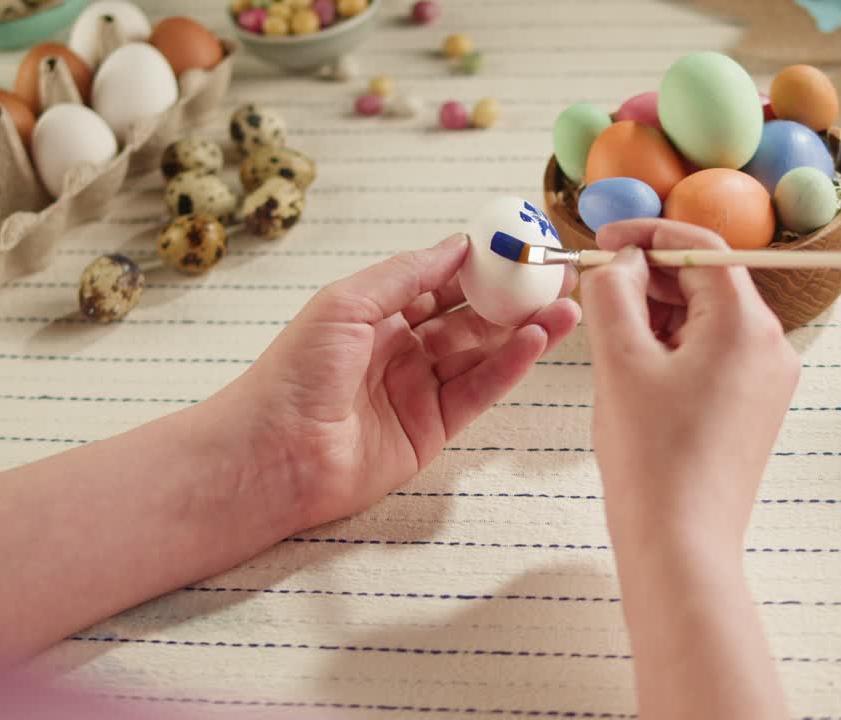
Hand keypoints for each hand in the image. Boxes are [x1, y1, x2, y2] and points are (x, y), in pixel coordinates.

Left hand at [214, 234, 580, 529]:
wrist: (274, 453)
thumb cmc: (294, 372)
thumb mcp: (347, 303)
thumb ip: (407, 275)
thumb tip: (458, 245)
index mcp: (378, 315)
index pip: (442, 283)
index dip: (483, 265)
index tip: (524, 245)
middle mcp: (402, 350)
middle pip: (471, 318)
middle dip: (517, 297)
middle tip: (561, 276)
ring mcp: (420, 391)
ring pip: (484, 354)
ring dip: (525, 331)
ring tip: (566, 307)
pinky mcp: (433, 430)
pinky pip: (479, 392)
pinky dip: (510, 367)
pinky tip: (536, 341)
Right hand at [579, 219, 799, 555]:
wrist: (680, 542)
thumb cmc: (651, 455)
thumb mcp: (619, 360)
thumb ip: (614, 293)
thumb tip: (620, 263)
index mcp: (745, 324)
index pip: (701, 247)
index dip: (647, 235)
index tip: (603, 240)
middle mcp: (770, 345)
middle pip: (707, 281)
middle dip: (649, 278)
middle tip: (596, 287)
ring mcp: (767, 379)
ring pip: (707, 319)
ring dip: (658, 314)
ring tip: (609, 339)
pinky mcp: (753, 407)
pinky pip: (713, 354)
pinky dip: (673, 347)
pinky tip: (635, 369)